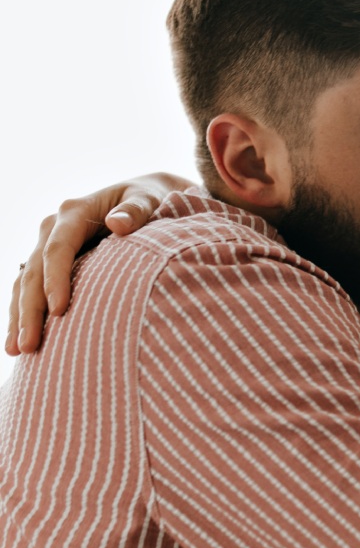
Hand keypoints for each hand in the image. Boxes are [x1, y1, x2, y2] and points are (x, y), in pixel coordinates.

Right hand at [6, 173, 192, 355]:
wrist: (148, 197)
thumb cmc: (153, 199)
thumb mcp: (149, 199)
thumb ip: (137, 211)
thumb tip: (118, 224)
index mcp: (75, 212)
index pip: (58, 248)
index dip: (56, 279)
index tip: (59, 310)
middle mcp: (55, 228)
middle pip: (34, 270)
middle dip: (30, 309)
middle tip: (30, 345)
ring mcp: (49, 245)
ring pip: (26, 282)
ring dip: (20, 317)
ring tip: (18, 350)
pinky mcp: (53, 263)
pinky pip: (32, 288)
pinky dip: (26, 313)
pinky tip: (22, 341)